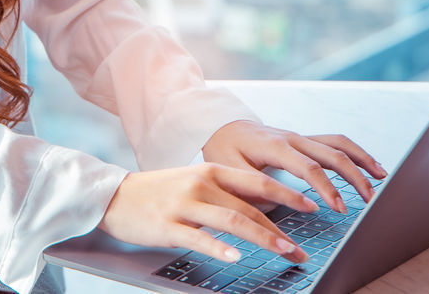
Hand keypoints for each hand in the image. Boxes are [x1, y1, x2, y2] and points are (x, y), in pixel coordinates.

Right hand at [96, 163, 323, 264]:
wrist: (116, 196)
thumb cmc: (159, 191)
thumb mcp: (194, 181)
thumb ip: (225, 191)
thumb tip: (263, 207)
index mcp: (210, 171)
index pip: (257, 182)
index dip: (287, 195)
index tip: (312, 208)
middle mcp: (201, 184)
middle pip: (250, 207)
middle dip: (280, 230)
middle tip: (300, 249)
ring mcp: (184, 205)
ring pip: (232, 221)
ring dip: (262, 238)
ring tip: (283, 251)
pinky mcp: (168, 226)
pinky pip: (199, 238)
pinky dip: (219, 248)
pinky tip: (234, 258)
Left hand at [202, 119, 387, 215]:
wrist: (221, 125)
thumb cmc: (224, 148)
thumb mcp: (230, 169)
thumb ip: (256, 186)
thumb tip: (283, 204)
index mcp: (275, 146)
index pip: (308, 167)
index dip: (326, 188)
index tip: (339, 208)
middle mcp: (293, 138)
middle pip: (332, 153)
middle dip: (354, 177)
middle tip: (369, 201)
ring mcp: (301, 137)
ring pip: (338, 144)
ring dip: (362, 160)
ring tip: (381, 178)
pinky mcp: (305, 140)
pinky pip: (335, 143)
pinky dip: (355, 153)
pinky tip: (369, 166)